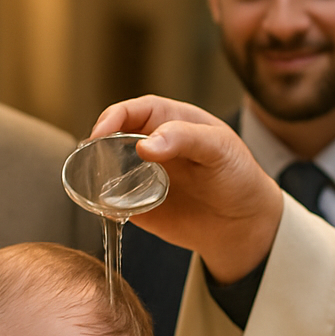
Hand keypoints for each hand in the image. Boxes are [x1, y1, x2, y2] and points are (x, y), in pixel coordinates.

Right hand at [90, 96, 281, 281]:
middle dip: (97, 141)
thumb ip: (185, 138)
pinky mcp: (140, 207)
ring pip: (108, 167)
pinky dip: (103, 203)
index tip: (102, 132)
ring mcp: (144, 176)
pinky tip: (104, 206)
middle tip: (89, 154)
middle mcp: (153, 146)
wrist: (245, 225)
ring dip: (95, 171)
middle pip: (113, 135)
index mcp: (171, 121)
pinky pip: (114, 202)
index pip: (135, 111)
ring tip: (90, 179)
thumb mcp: (220, 148)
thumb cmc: (238, 176)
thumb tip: (144, 145)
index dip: (114, 116)